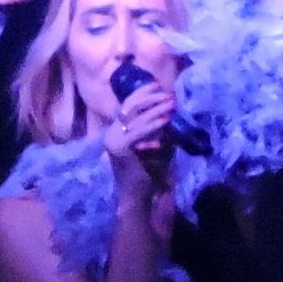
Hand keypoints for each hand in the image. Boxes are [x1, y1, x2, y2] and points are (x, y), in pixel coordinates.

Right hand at [103, 79, 175, 193]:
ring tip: (171, 104)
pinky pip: (138, 131)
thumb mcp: (150, 144)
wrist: (136, 196)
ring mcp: (113, 140)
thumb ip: (154, 127)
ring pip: (136, 118)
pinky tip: (166, 120)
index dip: (141, 93)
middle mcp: (110, 132)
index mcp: (115, 130)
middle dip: (150, 98)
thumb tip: (167, 108)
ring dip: (156, 109)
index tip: (157, 84)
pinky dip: (153, 124)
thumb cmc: (145, 173)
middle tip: (167, 94)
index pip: (126, 105)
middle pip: (129, 106)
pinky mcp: (120, 147)